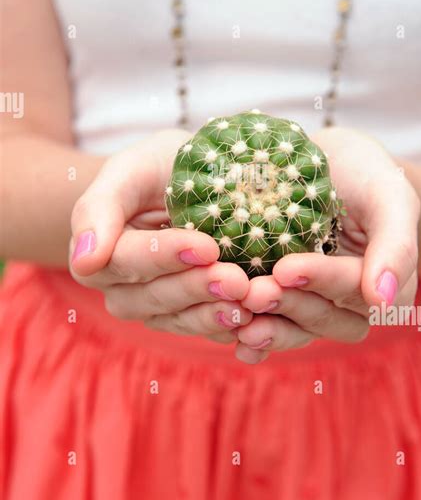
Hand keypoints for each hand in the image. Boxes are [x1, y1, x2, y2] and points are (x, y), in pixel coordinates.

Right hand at [69, 130, 251, 342]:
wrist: (195, 181)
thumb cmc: (158, 168)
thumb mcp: (130, 169)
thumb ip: (98, 209)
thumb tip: (85, 261)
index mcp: (100, 254)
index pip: (127, 261)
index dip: (165, 257)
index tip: (206, 247)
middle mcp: (123, 289)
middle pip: (153, 298)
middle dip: (196, 288)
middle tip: (236, 279)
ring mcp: (157, 308)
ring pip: (178, 321)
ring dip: (214, 313)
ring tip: (248, 300)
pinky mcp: (190, 318)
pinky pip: (205, 331)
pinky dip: (230, 327)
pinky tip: (256, 320)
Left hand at [235, 127, 420, 363]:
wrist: (325, 162)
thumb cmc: (364, 172)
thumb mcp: (389, 194)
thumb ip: (397, 245)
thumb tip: (382, 302)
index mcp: (386, 284)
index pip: (354, 289)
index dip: (321, 281)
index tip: (286, 269)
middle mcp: (352, 303)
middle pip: (325, 318)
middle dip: (290, 306)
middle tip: (254, 292)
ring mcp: (316, 306)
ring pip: (298, 331)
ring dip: (270, 329)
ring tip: (238, 320)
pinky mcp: (286, 305)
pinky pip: (274, 330)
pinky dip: (255, 340)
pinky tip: (233, 339)